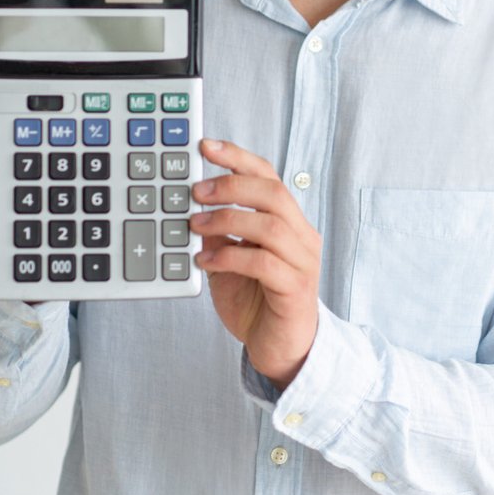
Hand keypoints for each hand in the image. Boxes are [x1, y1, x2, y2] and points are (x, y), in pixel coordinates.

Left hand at [191, 140, 321, 387]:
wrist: (280, 348)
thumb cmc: (257, 301)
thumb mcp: (229, 259)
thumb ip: (218, 233)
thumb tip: (190, 205)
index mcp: (288, 221)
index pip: (269, 177)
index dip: (238, 158)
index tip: (207, 147)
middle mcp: (301, 236)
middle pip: (273, 193)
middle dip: (232, 185)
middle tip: (197, 190)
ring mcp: (302, 261)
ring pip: (270, 225)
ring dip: (228, 220)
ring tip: (196, 225)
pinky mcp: (295, 289)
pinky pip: (264, 263)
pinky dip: (230, 257)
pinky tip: (206, 260)